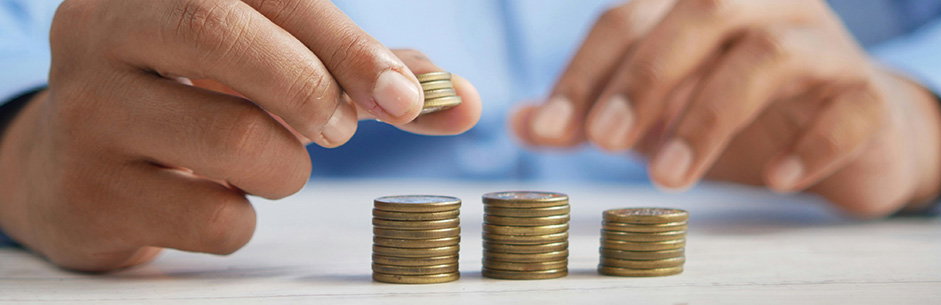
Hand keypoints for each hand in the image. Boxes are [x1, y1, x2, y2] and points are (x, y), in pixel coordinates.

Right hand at [0, 0, 480, 271]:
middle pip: (223, 36)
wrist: (75, 167)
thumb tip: (463, 101)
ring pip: (231, 139)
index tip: (406, 98)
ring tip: (270, 163)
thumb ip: (365, 76)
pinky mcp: (87, 190)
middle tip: (339, 128)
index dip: (347, 44)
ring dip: (285, 167)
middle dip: (310, 88)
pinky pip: (209, 216)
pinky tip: (216, 198)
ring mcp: (86, 110)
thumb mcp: (272, 68)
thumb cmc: (195, 103)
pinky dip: (242, 219)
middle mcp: (107, 31)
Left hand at [512, 0, 940, 217]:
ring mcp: (823, 44)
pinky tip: (775, 179)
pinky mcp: (868, 93)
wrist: (845, 136)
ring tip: (669, 178)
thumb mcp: (654, 113)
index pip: (630, 14)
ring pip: (769, 54)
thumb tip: (521, 123)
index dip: (585, 70)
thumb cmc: (737, 113)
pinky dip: (810, 143)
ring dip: (709, 116)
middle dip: (644, 78)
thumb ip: (591, 113)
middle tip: (604, 142)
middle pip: (701, 13)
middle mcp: (764, 5)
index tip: (551, 128)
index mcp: (701, 3)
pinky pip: (848, 106)